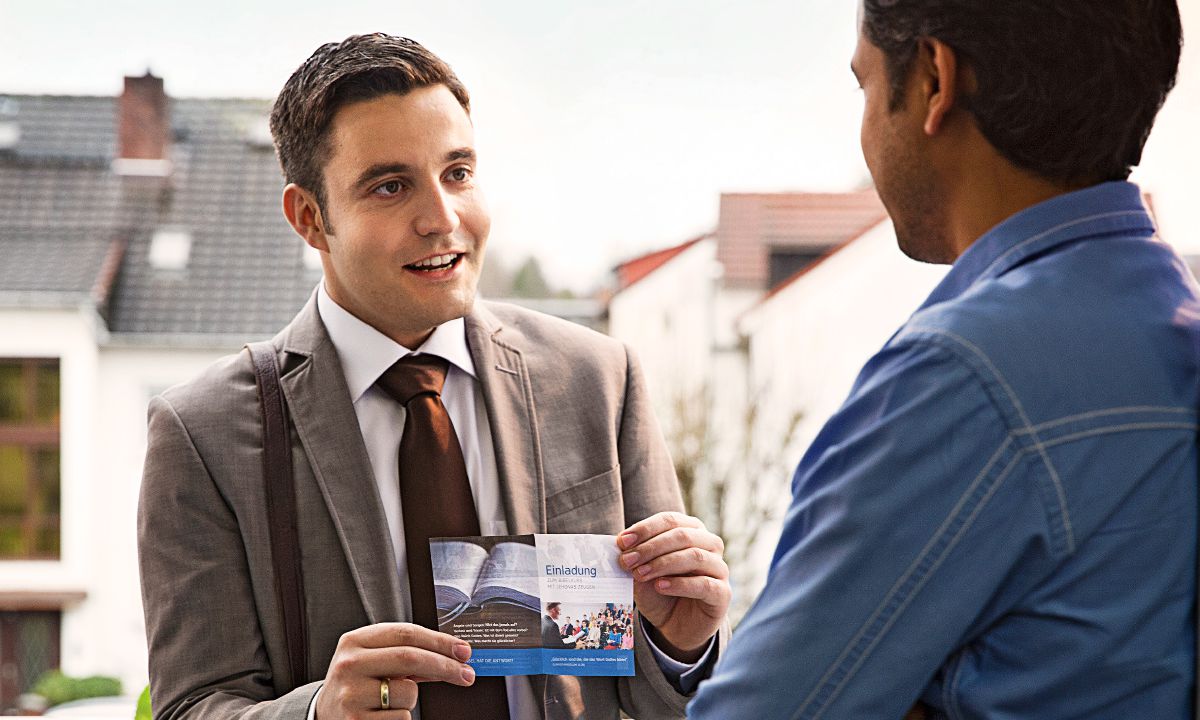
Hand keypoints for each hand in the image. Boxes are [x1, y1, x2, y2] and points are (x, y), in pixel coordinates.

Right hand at [315, 622, 474, 718]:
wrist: (324, 715)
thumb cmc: (358, 683)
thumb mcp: (374, 661)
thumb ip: (407, 654)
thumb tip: (454, 657)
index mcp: (354, 641)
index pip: (406, 633)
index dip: (440, 641)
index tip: (464, 651)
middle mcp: (349, 665)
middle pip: (410, 658)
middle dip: (445, 666)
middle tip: (466, 673)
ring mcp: (350, 694)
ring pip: (408, 692)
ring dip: (413, 698)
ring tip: (392, 700)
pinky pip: (401, 718)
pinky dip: (401, 717)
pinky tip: (383, 715)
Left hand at [617, 511, 729, 661]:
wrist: (676, 626)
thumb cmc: (660, 592)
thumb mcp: (642, 572)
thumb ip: (635, 558)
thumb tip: (621, 543)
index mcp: (691, 531)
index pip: (670, 520)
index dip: (646, 528)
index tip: (622, 542)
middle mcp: (710, 545)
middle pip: (683, 535)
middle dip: (651, 547)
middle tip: (627, 560)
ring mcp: (719, 568)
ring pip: (695, 556)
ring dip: (663, 563)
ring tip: (640, 574)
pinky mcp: (722, 593)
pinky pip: (704, 584)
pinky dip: (679, 584)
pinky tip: (660, 586)